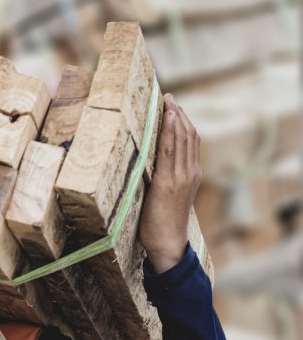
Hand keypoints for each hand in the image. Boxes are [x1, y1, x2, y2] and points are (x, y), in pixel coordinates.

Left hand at [139, 93, 201, 273]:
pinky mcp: (169, 182)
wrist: (167, 243)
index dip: (183, 121)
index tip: (173, 106)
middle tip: (168, 97)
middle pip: (188, 135)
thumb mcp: (166, 196)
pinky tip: (167, 118)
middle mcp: (190, 172)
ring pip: (182, 139)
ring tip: (167, 101)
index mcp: (191, 174)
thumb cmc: (161, 223)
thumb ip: (164, 179)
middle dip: (178, 113)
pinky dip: (170, 132)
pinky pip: (170, 151)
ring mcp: (181, 176)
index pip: (190, 141)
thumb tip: (149, 165)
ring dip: (174, 117)